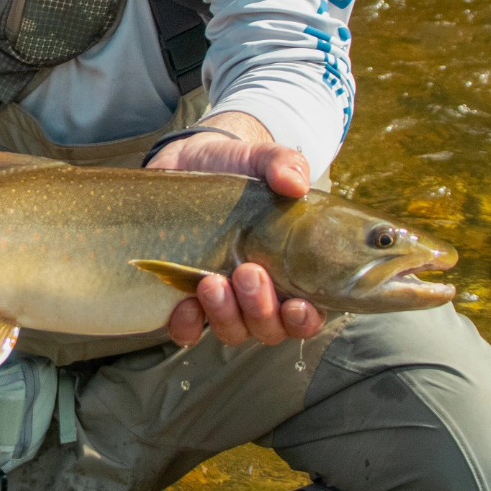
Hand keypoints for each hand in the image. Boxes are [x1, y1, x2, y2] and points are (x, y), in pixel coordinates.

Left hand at [147, 128, 325, 348]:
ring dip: (224, 315)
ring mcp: (222, 299)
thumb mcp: (261, 159)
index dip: (304, 320)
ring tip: (212, 282)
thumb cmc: (237, 168)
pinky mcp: (185, 295)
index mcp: (289, 271)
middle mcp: (259, 294)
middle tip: (248, 272)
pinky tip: (184, 306)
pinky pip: (188, 329)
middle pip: (268, 327)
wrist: (189, 162)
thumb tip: (295, 183)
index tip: (297, 306)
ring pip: (232, 331)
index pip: (306, 314)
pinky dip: (187, 325)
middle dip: (260, 309)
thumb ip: (283, 164)